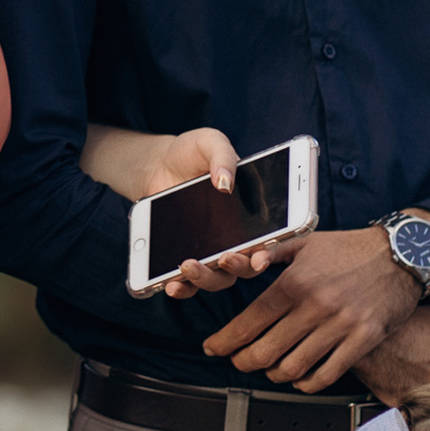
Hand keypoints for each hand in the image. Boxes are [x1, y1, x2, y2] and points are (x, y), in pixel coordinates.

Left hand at [79, 125, 284, 287]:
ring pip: (219, 278)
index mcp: (253, 212)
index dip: (271, 252)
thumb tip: (226, 182)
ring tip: (188, 266)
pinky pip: (189, 283)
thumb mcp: (209, 142)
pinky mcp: (187, 259)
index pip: (272, 238)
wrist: (157, 164)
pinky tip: (171, 285)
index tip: (261, 257)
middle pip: (246, 265)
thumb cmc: (192, 153)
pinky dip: (183, 288)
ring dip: (207, 278)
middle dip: (239, 266)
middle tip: (225, 257)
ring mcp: (212, 252)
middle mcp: (237, 238)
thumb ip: (223, 156)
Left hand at [202, 227, 421, 392]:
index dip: (227, 339)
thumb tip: (247, 262)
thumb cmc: (350, 248)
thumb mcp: (306, 241)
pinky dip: (307, 383)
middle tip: (236, 361)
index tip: (214, 347)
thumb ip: (273, 252)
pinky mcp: (363, 341)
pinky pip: (328, 374)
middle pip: (266, 350)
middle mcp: (316, 306)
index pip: (251, 319)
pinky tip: (299, 378)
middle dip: (242, 361)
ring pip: (294, 367)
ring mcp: (341, 326)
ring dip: (273, 374)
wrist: (402, 254)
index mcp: (296, 282)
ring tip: (267, 368)